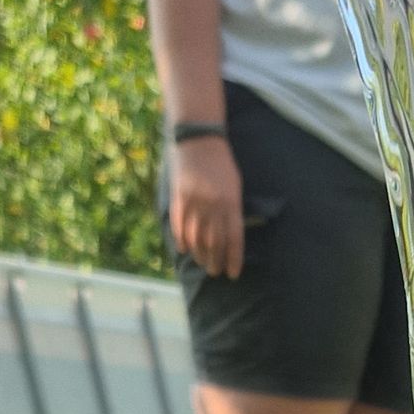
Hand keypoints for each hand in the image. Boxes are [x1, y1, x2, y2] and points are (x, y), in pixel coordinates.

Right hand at [169, 135, 244, 278]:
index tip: (233, 274)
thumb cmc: (222, 165)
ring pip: (195, 239)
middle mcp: (212, 206)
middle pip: (214, 243)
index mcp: (230, 203)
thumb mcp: (235, 187)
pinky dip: (182, 241)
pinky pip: (179, 227)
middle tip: (215, 272)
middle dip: (215, 262)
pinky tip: (186, 250)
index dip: (233, 260)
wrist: (198, 140)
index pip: (233, 239)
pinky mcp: (178, 199)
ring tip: (203, 263)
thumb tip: (230, 239)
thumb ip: (234, 211)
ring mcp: (193, 203)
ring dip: (199, 255)